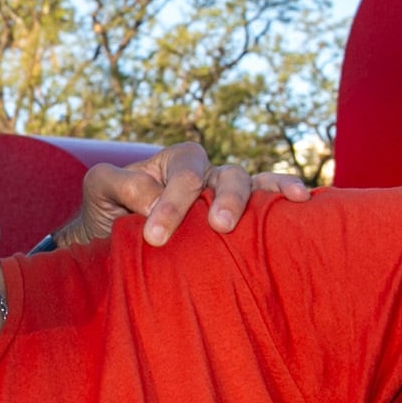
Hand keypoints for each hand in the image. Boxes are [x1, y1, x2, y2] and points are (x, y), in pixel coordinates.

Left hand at [54, 143, 312, 249]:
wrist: (110, 240)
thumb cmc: (107, 210)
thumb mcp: (99, 189)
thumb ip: (121, 183)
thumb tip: (154, 199)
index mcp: (175, 162)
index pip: (184, 175)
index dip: (173, 203)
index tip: (155, 236)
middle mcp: (207, 175)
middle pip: (227, 176)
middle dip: (225, 198)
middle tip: (218, 226)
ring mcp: (225, 198)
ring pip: (252, 187)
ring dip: (260, 199)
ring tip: (279, 208)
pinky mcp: (238, 223)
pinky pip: (266, 206)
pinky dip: (284, 196)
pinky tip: (302, 201)